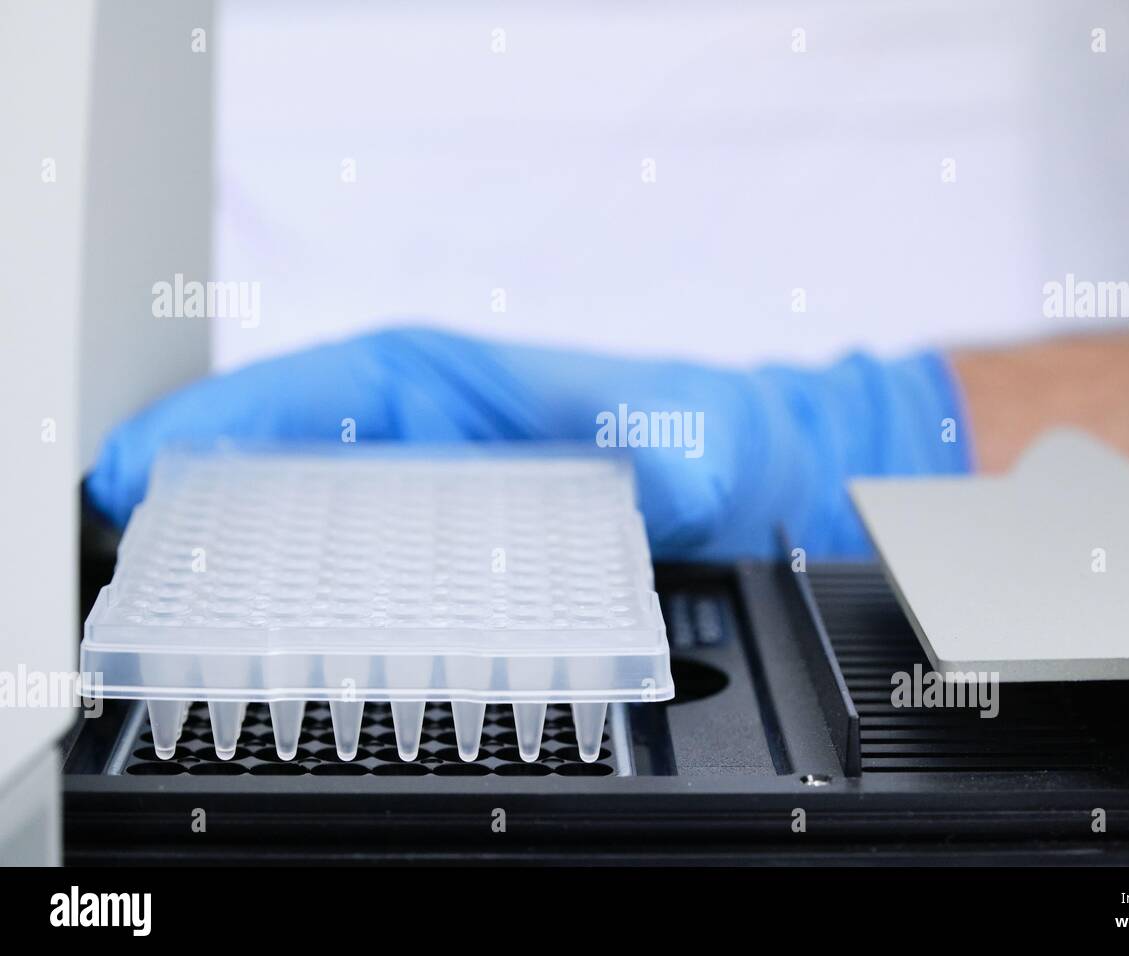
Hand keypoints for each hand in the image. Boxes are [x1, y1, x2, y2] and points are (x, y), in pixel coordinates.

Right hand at [87, 325, 968, 558]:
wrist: (746, 483)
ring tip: (163, 598)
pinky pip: (359, 557)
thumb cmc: (713, 437)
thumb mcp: (701, 436)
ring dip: (239, 544)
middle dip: (202, 487)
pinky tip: (270, 630)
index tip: (150, 458)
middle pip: (294, 449)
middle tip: (122, 541)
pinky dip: (306, 585)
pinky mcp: (452, 541)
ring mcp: (438, 489)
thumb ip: (677, 454)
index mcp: (470, 385)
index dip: (232, 419)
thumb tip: (664, 477)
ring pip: (314, 507)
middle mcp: (438, 431)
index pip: (328, 385)